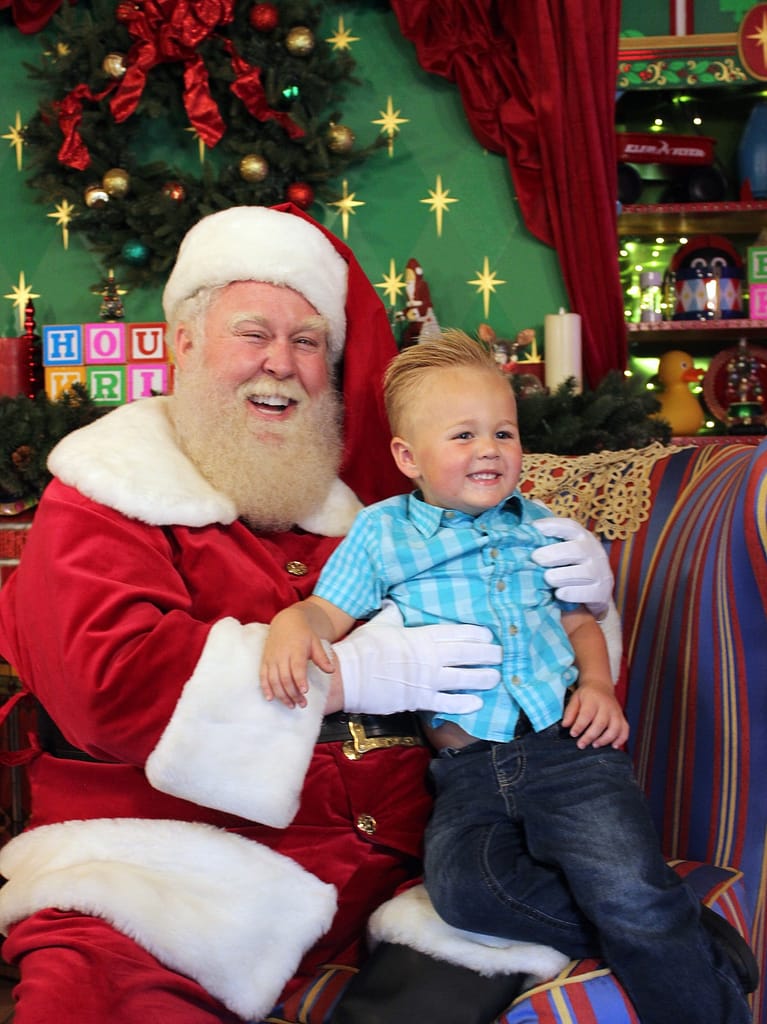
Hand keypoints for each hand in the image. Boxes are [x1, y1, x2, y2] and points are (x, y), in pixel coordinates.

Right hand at [260, 608, 333, 709]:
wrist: (286, 622)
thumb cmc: (303, 633)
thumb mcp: (315, 642)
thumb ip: (322, 658)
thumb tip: (331, 670)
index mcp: (296, 650)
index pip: (297, 667)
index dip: (300, 680)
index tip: (305, 692)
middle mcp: (282, 655)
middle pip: (285, 678)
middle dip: (293, 694)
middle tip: (302, 704)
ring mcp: (272, 658)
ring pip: (274, 680)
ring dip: (282, 695)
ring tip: (290, 705)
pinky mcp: (265, 661)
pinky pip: (263, 677)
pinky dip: (265, 688)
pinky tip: (270, 698)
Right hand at [334, 603, 500, 715]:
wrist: (348, 675)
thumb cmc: (364, 647)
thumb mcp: (380, 624)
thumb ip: (393, 616)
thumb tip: (392, 603)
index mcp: (421, 636)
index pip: (456, 633)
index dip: (476, 634)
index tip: (489, 635)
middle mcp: (429, 657)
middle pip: (466, 654)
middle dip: (486, 654)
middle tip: (501, 655)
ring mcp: (426, 680)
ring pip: (462, 678)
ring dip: (482, 678)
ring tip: (495, 677)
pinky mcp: (419, 699)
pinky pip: (446, 702)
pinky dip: (463, 703)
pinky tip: (477, 703)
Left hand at [530, 516, 612, 614]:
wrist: (596, 592)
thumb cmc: (573, 563)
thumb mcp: (564, 543)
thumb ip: (551, 527)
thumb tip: (535, 502)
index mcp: (582, 537)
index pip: (570, 527)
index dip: (552, 525)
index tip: (534, 528)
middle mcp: (593, 552)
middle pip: (576, 550)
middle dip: (555, 553)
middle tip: (536, 558)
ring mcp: (600, 572)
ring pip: (583, 572)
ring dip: (562, 575)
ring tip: (547, 578)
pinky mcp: (601, 593)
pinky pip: (587, 592)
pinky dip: (573, 593)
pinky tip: (559, 594)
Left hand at [562, 684, 628, 748]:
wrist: (600, 686)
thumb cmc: (586, 695)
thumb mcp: (575, 699)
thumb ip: (570, 712)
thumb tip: (565, 725)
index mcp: (593, 700)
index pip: (586, 714)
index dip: (580, 726)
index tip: (573, 734)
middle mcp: (606, 706)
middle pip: (600, 723)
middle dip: (590, 736)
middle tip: (581, 744)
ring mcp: (616, 712)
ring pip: (614, 728)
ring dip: (605, 739)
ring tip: (595, 745)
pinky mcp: (622, 718)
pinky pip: (625, 730)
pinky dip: (621, 739)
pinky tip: (613, 746)